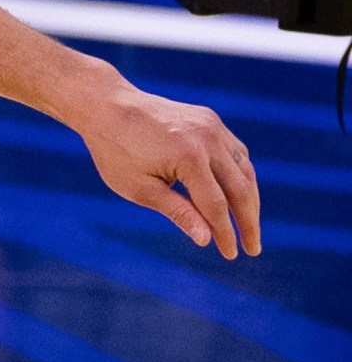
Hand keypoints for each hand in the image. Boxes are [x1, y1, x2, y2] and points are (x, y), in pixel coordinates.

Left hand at [76, 79, 261, 258]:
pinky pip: (236, 153)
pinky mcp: (211, 121)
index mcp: (189, 157)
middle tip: (253, 248)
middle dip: (248, 221)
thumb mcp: (140, 189)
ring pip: (244, 170)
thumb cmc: (116, 152)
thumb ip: (178, 212)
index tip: (231, 254)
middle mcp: (208, 139)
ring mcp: (213, 127)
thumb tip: (207, 239)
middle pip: (240, 189)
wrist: (108, 107)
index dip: (226, 233)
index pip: (216, 205)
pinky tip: (241, 196)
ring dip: (250, 200)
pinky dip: (241, 176)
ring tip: (249, 226)